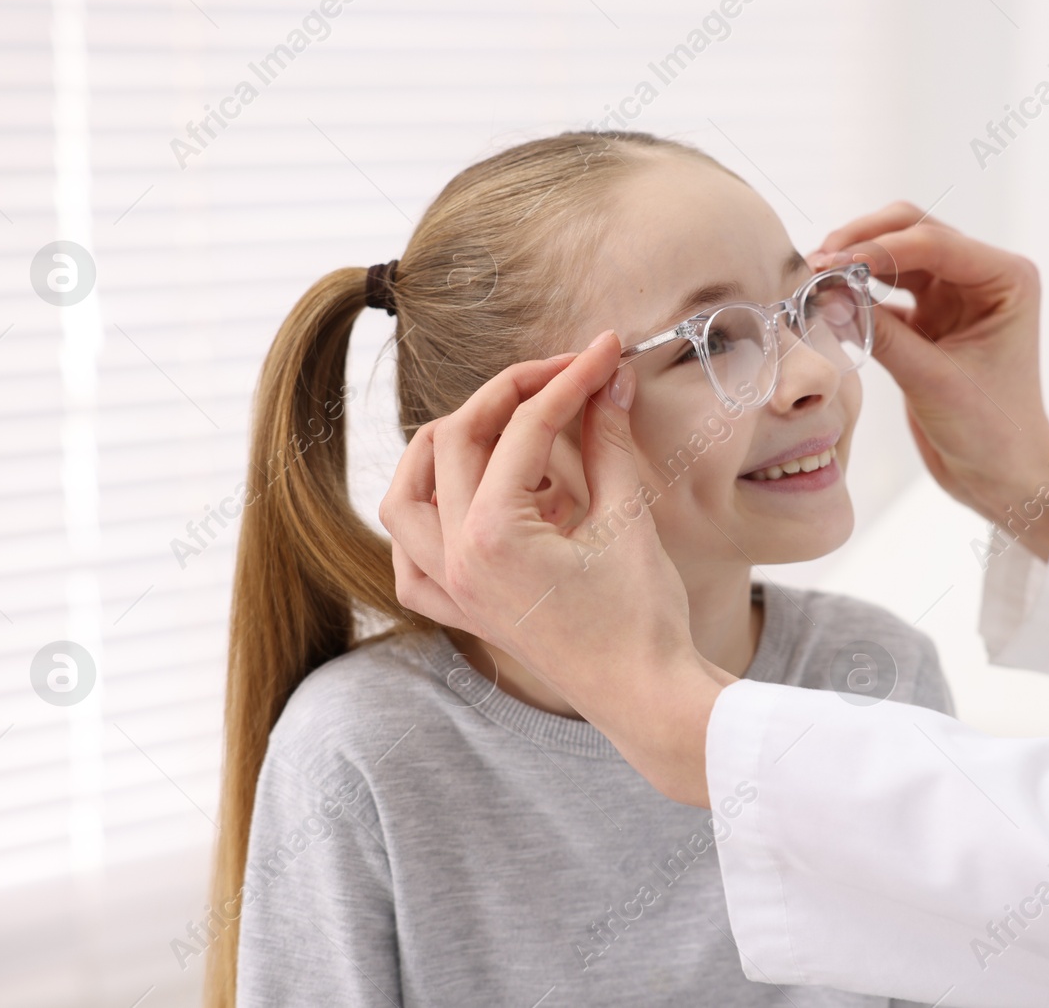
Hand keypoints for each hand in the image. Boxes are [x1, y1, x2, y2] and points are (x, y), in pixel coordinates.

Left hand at [378, 332, 727, 805]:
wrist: (643, 696)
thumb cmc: (642, 617)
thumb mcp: (628, 517)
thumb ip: (609, 439)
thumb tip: (610, 378)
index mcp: (492, 535)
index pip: (525, 427)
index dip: (571, 379)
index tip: (606, 352)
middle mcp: (453, 560)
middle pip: (454, 441)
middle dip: (510, 395)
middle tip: (567, 377)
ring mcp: (449, 589)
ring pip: (405, 495)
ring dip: (445, 447)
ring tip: (503, 426)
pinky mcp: (459, 611)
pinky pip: (408, 557)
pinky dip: (426, 519)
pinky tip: (471, 501)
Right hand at [812, 203, 1048, 559]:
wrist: (1001, 475)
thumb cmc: (990, 432)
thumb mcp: (933, 381)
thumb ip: (882, 335)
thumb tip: (827, 296)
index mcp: (1006, 280)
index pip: (935, 243)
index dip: (879, 248)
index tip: (831, 262)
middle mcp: (982, 277)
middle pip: (913, 232)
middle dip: (863, 242)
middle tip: (817, 263)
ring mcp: (955, 296)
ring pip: (895, 255)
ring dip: (855, 263)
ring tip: (814, 279)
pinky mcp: (929, 319)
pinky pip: (886, 292)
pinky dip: (857, 294)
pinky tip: (827, 304)